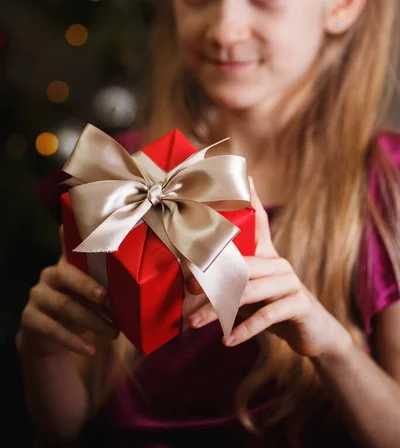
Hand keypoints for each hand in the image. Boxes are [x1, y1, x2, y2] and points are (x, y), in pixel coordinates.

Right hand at [19, 228, 117, 357]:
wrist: (47, 335)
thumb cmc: (80, 305)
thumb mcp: (91, 293)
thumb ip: (107, 282)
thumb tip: (144, 278)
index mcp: (66, 263)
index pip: (69, 244)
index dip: (74, 235)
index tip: (90, 233)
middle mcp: (49, 275)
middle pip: (66, 274)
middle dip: (88, 286)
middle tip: (107, 298)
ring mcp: (37, 296)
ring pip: (64, 306)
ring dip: (91, 321)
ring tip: (113, 333)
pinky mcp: (30, 319)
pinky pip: (52, 329)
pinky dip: (74, 341)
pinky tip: (90, 349)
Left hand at [188, 180, 350, 358]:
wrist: (313, 332)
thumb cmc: (273, 307)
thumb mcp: (251, 292)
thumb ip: (231, 282)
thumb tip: (190, 281)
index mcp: (268, 254)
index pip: (260, 220)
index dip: (253, 199)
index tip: (246, 177)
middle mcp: (280, 262)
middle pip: (241, 264)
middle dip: (211, 277)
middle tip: (188, 288)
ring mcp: (290, 282)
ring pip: (248, 290)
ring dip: (218, 309)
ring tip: (196, 323)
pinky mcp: (298, 304)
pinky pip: (267, 315)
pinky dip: (245, 329)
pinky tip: (228, 339)